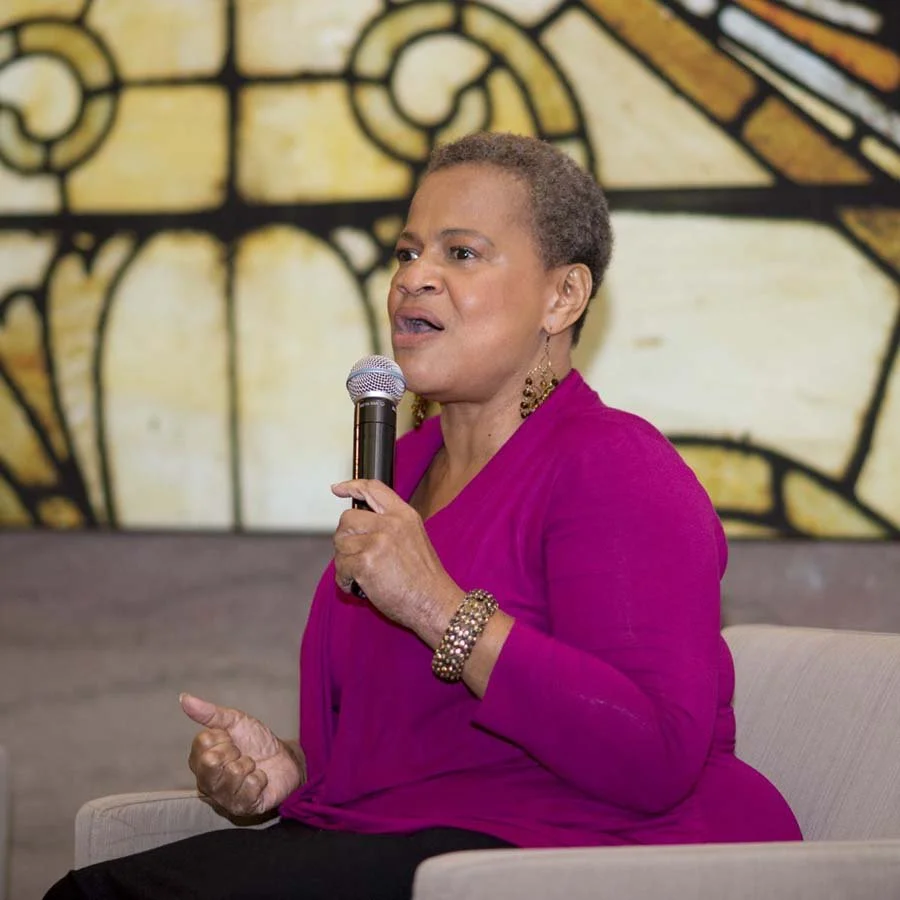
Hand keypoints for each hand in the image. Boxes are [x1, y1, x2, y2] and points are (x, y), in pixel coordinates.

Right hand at [180, 693, 304, 815]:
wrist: (285, 758)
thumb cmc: (256, 742)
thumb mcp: (235, 721)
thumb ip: (209, 713)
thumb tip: (183, 698)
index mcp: (199, 761)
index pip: (203, 743)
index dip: (224, 737)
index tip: (232, 740)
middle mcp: (206, 783)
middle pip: (211, 762)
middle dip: (235, 751)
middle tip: (243, 754)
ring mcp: (223, 799)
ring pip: (232, 774)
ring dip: (249, 765)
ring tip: (252, 767)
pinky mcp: (242, 808)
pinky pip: (249, 788)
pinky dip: (260, 778)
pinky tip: (260, 779)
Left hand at [331, 479, 462, 644]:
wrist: (435, 603)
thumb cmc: (425, 579)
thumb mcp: (414, 538)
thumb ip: (391, 526)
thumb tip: (361, 525)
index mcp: (404, 515)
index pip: (373, 489)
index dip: (351, 486)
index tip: (336, 489)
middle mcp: (390, 524)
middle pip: (348, 518)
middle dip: (345, 538)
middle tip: (356, 555)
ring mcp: (377, 542)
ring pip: (341, 544)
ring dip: (345, 562)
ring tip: (362, 575)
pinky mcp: (365, 563)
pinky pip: (340, 567)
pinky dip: (345, 580)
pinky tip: (359, 587)